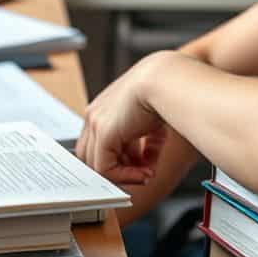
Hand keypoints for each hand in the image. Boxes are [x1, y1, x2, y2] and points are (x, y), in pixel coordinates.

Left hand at [76, 51, 171, 185]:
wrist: (164, 80)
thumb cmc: (163, 93)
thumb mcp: (150, 123)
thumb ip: (145, 145)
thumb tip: (147, 167)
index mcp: (102, 108)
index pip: (98, 143)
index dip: (119, 159)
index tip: (141, 166)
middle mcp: (94, 115)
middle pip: (93, 155)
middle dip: (119, 168)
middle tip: (143, 174)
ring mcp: (95, 123)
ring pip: (97, 165)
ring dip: (123, 175)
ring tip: (146, 175)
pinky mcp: (103, 132)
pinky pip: (105, 168)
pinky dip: (125, 176)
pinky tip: (144, 174)